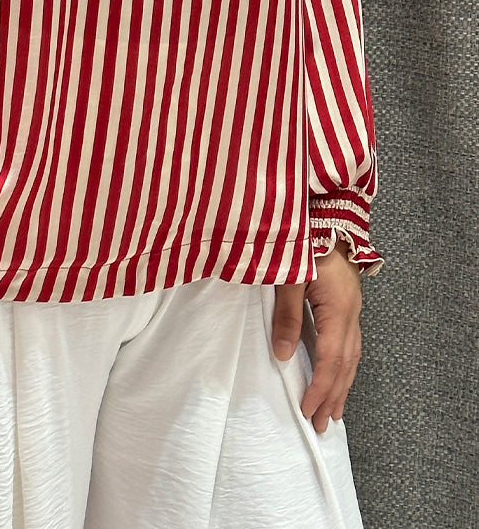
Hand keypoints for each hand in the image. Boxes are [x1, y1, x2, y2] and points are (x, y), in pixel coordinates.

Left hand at [272, 241, 362, 433]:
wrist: (330, 215)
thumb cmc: (308, 241)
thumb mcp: (290, 276)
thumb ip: (287, 316)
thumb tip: (284, 356)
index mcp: (339, 310)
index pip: (330, 359)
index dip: (319, 387)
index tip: (307, 410)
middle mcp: (352, 315)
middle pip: (345, 364)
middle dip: (333, 396)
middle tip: (321, 424)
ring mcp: (354, 310)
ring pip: (352, 356)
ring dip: (342, 385)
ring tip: (334, 410)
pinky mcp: (350, 304)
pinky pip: (352, 344)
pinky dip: (345, 366)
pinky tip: (339, 375)